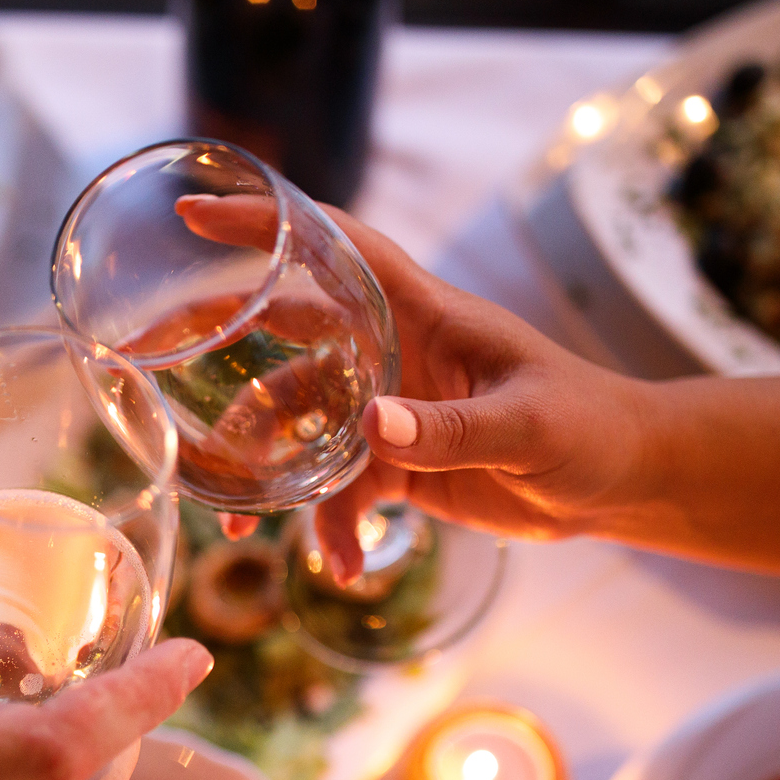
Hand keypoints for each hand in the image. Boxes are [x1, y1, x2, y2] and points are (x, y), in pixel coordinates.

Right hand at [175, 195, 653, 578]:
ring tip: (247, 532)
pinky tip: (342, 567)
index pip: (335, 247)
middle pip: (288, 336)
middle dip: (222, 351)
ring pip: (301, 429)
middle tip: (154, 365)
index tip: (196, 212)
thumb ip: (449, 429)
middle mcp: (394, 349)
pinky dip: (332, 529)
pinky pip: (340, 492)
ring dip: (273, 477)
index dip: (268, 225)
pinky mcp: (399, 463)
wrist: (624, 482)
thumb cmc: (592, 427)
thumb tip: (373, 427)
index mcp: (423, 311)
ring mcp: (391, 407)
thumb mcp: (526, 427)